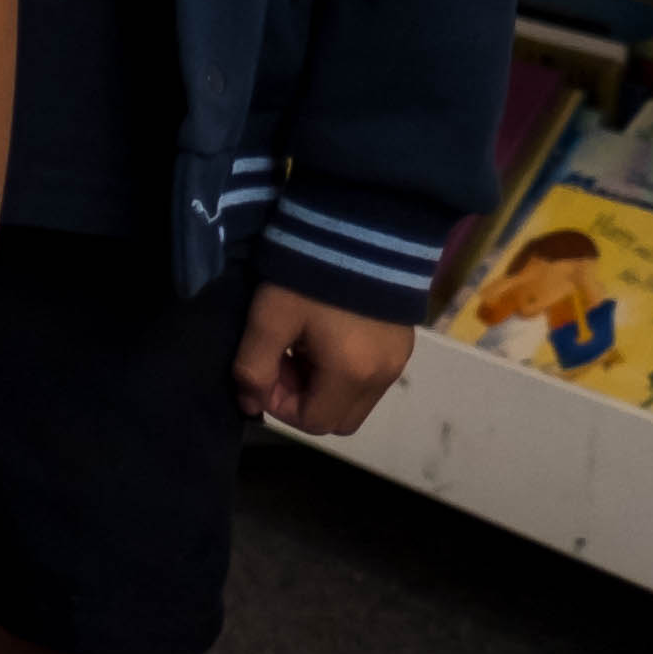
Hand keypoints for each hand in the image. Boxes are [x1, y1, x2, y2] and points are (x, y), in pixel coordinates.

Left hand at [234, 281, 415, 437]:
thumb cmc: (307, 278)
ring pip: (356, 399)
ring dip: (323, 386)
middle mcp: (384, 377)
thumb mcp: (269, 319)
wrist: (360, 230)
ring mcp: (398, 360)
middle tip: (284, 361)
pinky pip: (371, 377)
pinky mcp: (403, 343)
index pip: (314, 423)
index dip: (281, 407)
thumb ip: (254, 367)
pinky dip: (345, 371)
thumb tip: (249, 405)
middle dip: (304, 401)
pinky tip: (326, 335)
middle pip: (339, 419)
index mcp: (352, 375)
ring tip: (303, 345)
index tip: (266, 371)